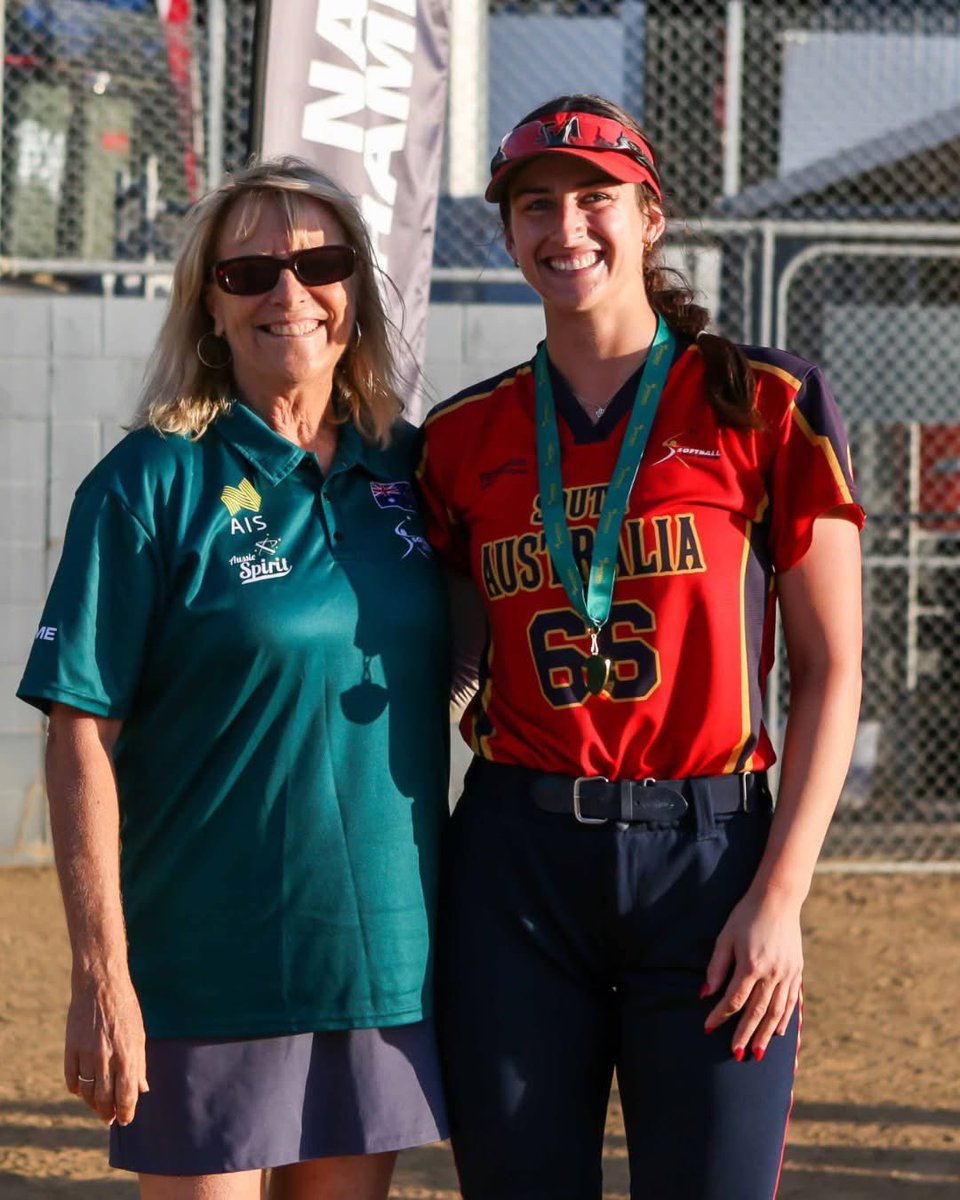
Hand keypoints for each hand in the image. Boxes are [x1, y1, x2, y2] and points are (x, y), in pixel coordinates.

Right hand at [64, 968, 147, 1125]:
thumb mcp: (139, 1034)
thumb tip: (143, 1090)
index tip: (125, 1120)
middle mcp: (107, 1059)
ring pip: (87, 1093)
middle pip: (105, 1099)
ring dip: (92, 1104)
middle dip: (108, 1113)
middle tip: (109, 1118)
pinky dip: (76, 1088)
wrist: (100, 985)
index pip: (127, 1096)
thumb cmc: (125, 1009)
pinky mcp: (70, 1049)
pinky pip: (71, 1079)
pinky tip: (82, 1090)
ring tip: (97, 1106)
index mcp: (128, 1055)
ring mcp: (87, 1055)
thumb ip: (139, 1064)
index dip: (126, 1112)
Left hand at [701, 885, 803, 1060]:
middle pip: (756, 1012)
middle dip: (744, 1034)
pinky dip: (784, 1019)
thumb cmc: (746, 916)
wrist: (778, 899)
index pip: (733, 1000)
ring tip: (757, 1053)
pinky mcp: (796, 971)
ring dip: (765, 1035)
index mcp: (751, 965)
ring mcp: (787, 974)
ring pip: (776, 1012)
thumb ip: (716, 967)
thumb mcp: (725, 937)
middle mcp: (771, 973)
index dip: (719, 1016)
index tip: (708, 1028)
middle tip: (736, 1054)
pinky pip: (790, 1001)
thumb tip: (705, 993)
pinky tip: (778, 1033)